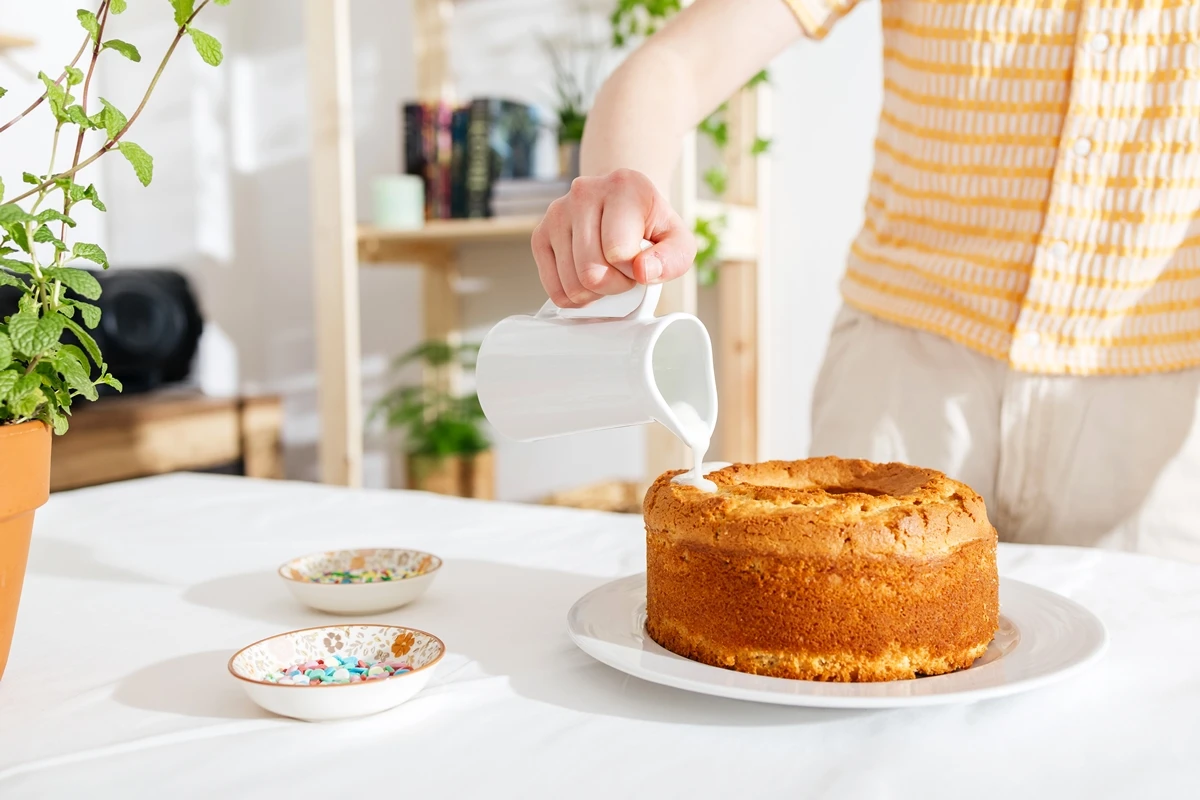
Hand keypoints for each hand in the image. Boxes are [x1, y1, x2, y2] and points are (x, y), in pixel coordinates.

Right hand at [531, 169, 695, 307]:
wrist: (621, 203)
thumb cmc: (648, 224)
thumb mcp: (678, 239)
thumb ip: (674, 257)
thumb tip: (643, 271)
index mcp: (622, 186)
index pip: (618, 252)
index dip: (634, 271)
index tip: (641, 261)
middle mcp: (583, 193)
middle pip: (590, 273)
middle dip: (614, 285)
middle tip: (624, 271)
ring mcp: (557, 213)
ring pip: (572, 285)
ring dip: (595, 292)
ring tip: (607, 271)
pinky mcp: (540, 235)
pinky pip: (554, 290)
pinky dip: (575, 296)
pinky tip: (588, 278)